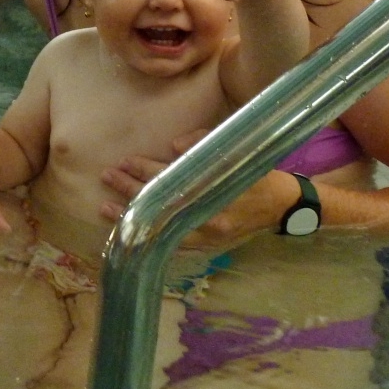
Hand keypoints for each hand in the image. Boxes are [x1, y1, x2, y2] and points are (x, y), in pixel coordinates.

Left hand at [99, 130, 297, 246]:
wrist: (284, 206)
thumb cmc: (260, 173)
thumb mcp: (237, 151)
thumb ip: (205, 143)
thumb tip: (172, 146)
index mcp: (217, 191)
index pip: (171, 180)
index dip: (145, 170)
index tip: (125, 161)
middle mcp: (210, 218)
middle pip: (162, 203)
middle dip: (131, 189)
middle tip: (107, 176)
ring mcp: (208, 236)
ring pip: (162, 228)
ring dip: (133, 216)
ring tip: (104, 207)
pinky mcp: (207, 245)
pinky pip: (172, 244)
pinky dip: (150, 236)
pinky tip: (130, 230)